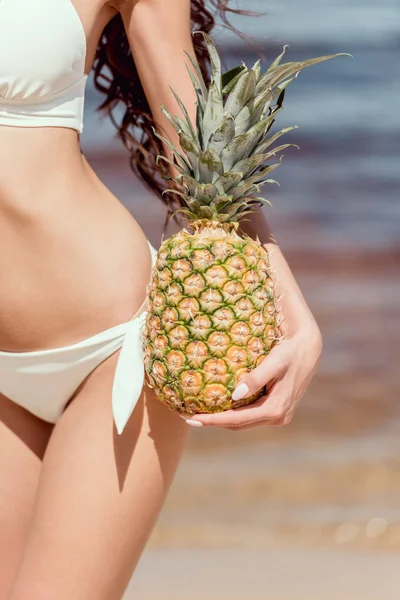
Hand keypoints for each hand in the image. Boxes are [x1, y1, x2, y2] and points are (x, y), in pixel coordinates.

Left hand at [184, 326, 321, 429]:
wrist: (309, 348)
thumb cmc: (290, 351)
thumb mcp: (274, 362)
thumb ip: (255, 379)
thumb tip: (234, 396)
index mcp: (275, 409)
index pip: (237, 420)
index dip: (213, 421)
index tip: (192, 419)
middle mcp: (278, 417)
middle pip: (238, 425)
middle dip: (213, 422)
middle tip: (189, 418)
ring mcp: (279, 415)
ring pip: (244, 422)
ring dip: (222, 420)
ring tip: (199, 414)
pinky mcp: (278, 410)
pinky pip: (250, 416)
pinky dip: (234, 414)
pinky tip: (220, 407)